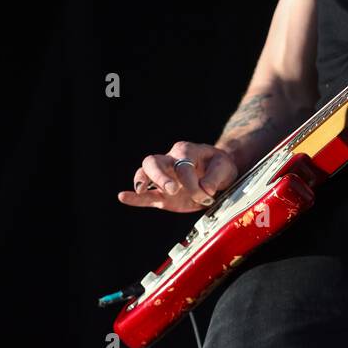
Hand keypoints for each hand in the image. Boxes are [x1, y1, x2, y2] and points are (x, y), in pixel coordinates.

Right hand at [117, 140, 238, 212]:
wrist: (218, 173)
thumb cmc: (219, 166)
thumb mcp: (224, 168)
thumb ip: (216, 177)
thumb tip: (206, 189)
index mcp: (186, 151)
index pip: (183, 167)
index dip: (194, 183)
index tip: (207, 195)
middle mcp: (170, 161)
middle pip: (154, 162)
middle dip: (160, 176)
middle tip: (172, 189)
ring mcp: (164, 178)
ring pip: (144, 173)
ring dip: (142, 181)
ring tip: (142, 190)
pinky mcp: (162, 195)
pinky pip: (146, 195)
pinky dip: (134, 197)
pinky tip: (123, 197)